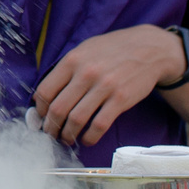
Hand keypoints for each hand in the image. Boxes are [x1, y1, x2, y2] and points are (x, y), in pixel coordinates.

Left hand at [35, 25, 188, 147]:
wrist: (149, 49)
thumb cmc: (113, 50)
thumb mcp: (85, 50)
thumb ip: (66, 69)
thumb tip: (45, 95)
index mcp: (72, 60)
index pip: (45, 91)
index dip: (40, 110)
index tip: (41, 118)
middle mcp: (86, 73)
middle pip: (58, 108)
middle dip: (51, 127)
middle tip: (51, 134)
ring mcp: (104, 86)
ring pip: (76, 119)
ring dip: (68, 134)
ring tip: (67, 139)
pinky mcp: (121, 99)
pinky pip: (99, 125)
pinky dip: (89, 137)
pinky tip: (87, 139)